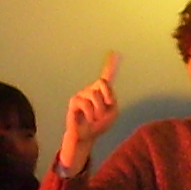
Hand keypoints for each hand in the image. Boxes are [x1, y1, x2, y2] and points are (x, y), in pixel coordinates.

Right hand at [57, 51, 119, 173]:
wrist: (87, 136)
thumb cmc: (99, 125)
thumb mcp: (112, 113)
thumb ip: (111, 98)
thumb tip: (103, 87)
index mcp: (103, 92)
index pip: (108, 76)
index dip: (111, 64)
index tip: (116, 52)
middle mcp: (92, 90)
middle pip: (103, 82)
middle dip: (106, 97)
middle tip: (103, 111)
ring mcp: (83, 94)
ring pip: (95, 95)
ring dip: (98, 111)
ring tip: (94, 118)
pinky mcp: (74, 100)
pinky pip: (86, 104)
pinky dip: (90, 114)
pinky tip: (88, 119)